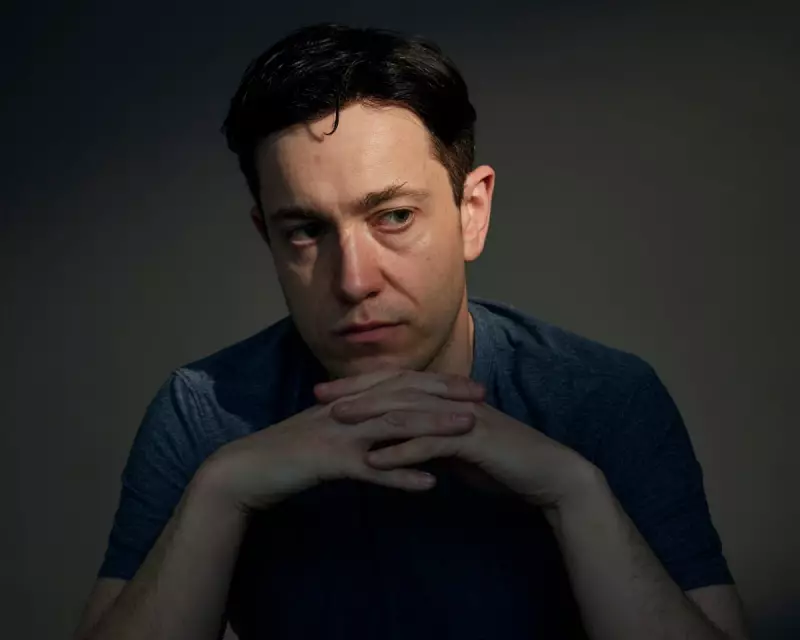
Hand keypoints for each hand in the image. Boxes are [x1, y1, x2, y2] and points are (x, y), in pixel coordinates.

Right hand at [197, 369, 486, 513]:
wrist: (244, 470)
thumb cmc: (286, 454)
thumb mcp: (328, 433)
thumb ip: (359, 428)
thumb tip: (390, 433)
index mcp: (349, 401)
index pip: (400, 384)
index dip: (437, 383)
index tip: (470, 386)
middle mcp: (348, 410)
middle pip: (404, 397)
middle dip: (446, 396)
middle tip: (483, 398)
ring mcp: (338, 435)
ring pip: (394, 426)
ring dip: (434, 428)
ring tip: (469, 431)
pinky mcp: (327, 463)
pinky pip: (370, 470)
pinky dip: (401, 476)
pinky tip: (429, 485)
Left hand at [318, 369, 597, 510]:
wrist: (548, 475)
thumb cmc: (505, 463)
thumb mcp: (460, 450)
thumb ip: (433, 440)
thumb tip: (405, 443)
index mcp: (447, 399)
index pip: (397, 385)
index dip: (361, 386)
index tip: (328, 393)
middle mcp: (451, 401)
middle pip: (396, 389)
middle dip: (356, 393)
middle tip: (319, 398)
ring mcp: (463, 417)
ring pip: (409, 411)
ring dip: (371, 417)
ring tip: (337, 424)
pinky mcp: (474, 440)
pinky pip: (431, 444)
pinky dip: (401, 452)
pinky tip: (375, 462)